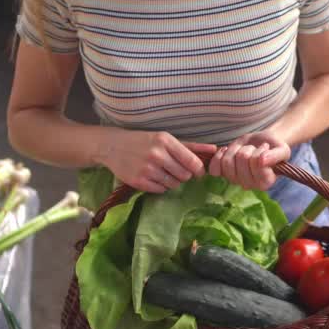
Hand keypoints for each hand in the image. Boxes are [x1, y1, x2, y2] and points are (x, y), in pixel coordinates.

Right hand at [97, 130, 216, 193]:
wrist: (113, 146)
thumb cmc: (144, 141)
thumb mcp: (166, 139)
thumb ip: (191, 146)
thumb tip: (214, 149)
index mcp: (165, 141)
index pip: (192, 161)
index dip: (199, 170)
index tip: (198, 172)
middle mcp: (157, 155)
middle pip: (185, 175)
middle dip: (184, 175)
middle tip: (176, 170)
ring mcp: (147, 169)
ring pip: (174, 184)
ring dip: (173, 181)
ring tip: (163, 172)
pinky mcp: (138, 181)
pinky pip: (161, 190)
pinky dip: (161, 186)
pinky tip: (154, 177)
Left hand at [208, 132, 290, 190]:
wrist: (262, 144)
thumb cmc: (274, 148)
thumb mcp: (282, 150)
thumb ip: (276, 156)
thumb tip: (263, 161)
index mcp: (266, 182)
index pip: (257, 164)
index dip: (260, 152)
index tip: (266, 149)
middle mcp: (250, 185)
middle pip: (242, 159)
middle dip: (249, 148)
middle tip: (255, 148)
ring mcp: (235, 180)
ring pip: (227, 162)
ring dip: (235, 149)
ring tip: (244, 149)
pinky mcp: (223, 173)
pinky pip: (214, 169)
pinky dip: (219, 155)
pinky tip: (228, 150)